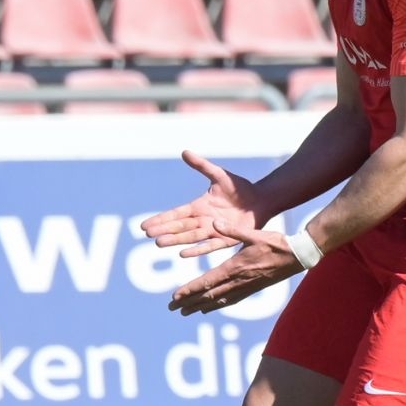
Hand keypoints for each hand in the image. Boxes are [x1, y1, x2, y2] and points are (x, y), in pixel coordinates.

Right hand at [140, 150, 266, 257]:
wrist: (261, 200)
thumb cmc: (240, 188)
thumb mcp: (219, 175)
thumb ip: (202, 165)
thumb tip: (184, 152)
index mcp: (199, 207)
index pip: (176, 214)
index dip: (161, 220)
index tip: (145, 226)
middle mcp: (203, 221)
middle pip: (180, 227)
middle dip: (164, 231)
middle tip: (148, 235)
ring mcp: (214, 230)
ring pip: (190, 237)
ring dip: (175, 240)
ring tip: (159, 243)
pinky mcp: (227, 238)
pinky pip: (210, 245)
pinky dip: (197, 249)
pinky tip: (183, 254)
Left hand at [167, 223, 299, 315]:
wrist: (298, 255)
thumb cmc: (277, 242)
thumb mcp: (254, 233)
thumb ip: (233, 230)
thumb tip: (215, 223)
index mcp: (236, 267)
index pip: (208, 282)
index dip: (190, 290)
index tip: (175, 297)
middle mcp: (239, 280)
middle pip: (209, 295)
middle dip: (189, 302)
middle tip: (172, 308)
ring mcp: (246, 287)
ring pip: (218, 301)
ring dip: (200, 306)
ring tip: (185, 311)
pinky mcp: (252, 289)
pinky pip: (231, 300)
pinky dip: (217, 305)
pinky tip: (208, 308)